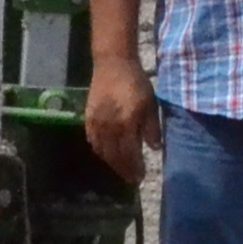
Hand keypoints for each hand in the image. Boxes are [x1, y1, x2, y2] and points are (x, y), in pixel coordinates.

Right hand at [82, 50, 158, 176]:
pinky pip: (92, 141)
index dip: (134, 168)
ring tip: (121, 169)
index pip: (129, 154)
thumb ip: (152, 128)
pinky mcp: (88, 118)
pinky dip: (100, 151)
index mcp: (126, 124)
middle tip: (131, 179)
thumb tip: (154, 148)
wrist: (113, 64)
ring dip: (111, 163)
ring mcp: (96, 123)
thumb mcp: (150, 104)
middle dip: (123, 170)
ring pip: (102, 151)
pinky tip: (106, 154)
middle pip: (114, 156)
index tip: (140, 177)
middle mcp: (109, 127)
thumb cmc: (136, 83)